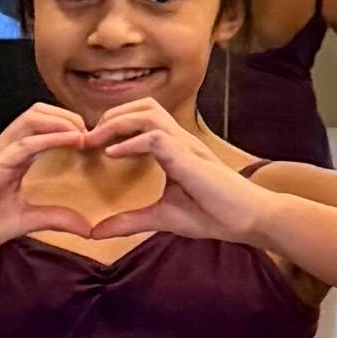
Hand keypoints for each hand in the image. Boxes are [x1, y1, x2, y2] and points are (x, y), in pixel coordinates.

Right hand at [0, 111, 94, 258]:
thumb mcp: (24, 221)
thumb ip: (54, 219)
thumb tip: (88, 227)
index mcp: (10, 156)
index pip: (41, 124)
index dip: (69, 124)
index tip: (94, 138)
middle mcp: (2, 148)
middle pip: (38, 112)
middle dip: (69, 116)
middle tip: (93, 133)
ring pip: (32, 118)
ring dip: (63, 122)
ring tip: (84, 135)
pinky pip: (23, 144)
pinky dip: (50, 138)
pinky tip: (71, 141)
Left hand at [80, 99, 271, 244]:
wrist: (249, 219)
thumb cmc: (214, 213)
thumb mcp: (162, 218)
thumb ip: (130, 221)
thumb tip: (95, 232)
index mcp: (174, 149)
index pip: (142, 118)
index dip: (114, 124)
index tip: (90, 143)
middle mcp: (180, 141)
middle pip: (144, 105)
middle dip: (112, 116)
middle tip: (87, 137)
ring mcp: (185, 147)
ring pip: (148, 113)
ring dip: (118, 122)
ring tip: (96, 140)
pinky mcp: (189, 160)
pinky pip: (156, 139)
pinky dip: (131, 143)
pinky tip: (113, 154)